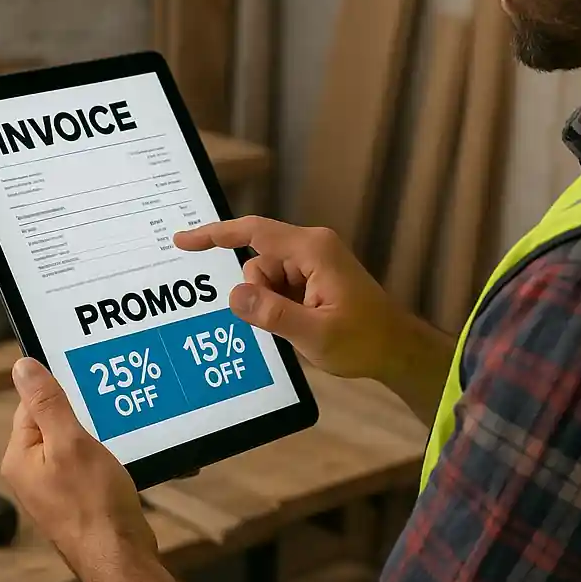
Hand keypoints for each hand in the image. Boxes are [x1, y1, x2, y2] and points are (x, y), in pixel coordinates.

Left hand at [1, 357, 156, 573]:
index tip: (89, 377)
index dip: (60, 389)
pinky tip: (126, 444)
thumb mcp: (71, 442)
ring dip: (97, 428)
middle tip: (112, 395)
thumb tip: (22, 367)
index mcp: (19, 457)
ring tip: (123, 416)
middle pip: (54, 422)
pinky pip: (87, 461)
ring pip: (74, 441)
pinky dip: (105, 448)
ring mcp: (54, 487)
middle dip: (82, 408)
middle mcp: (31, 472)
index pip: (31, 405)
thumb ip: (48, 403)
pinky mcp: (77, 498)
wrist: (118, 555)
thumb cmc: (92, 500)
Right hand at [173, 216, 416, 383]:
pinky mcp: (316, 275)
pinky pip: (281, 285)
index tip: (183, 241)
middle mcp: (312, 246)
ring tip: (302, 327)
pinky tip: (297, 325)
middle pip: (259, 261)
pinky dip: (280, 304)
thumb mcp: (314, 334)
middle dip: (260, 294)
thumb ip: (272, 313)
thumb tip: (234, 295)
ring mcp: (315, 260)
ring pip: (267, 276)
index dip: (216, 234)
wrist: (397, 349)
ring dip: (272, 303)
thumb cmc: (364, 341)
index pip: (254, 232)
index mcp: (313, 250)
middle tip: (289, 324)